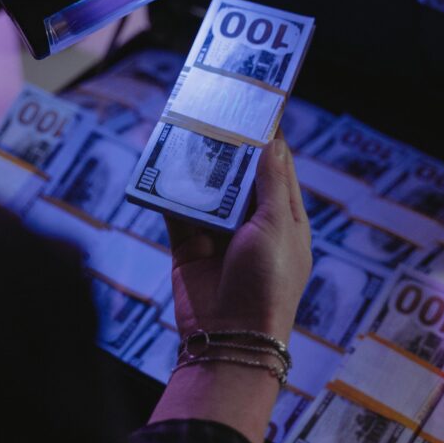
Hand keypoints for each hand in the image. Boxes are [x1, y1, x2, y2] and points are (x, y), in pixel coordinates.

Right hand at [149, 133, 311, 442]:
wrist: (231, 338)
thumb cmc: (268, 283)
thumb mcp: (276, 228)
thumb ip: (270, 183)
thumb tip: (272, 141)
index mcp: (284, 217)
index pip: (276, 166)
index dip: (266, 136)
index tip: (254, 104)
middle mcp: (252, 221)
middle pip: (238, 173)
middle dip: (225, 144)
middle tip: (209, 108)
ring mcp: (219, 232)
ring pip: (206, 187)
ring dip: (195, 162)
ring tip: (183, 126)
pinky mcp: (189, 243)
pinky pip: (177, 209)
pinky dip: (168, 188)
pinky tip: (159, 162)